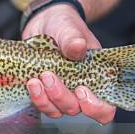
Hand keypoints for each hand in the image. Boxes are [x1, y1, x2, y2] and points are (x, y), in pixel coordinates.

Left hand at [22, 4, 115, 124]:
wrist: (44, 22)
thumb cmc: (64, 26)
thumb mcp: (69, 28)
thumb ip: (73, 38)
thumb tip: (78, 47)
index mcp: (97, 78)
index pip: (105, 107)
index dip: (95, 107)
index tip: (81, 90)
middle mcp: (80, 90)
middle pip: (75, 109)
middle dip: (61, 96)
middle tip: (48, 76)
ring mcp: (62, 93)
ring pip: (56, 111)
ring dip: (45, 100)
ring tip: (34, 81)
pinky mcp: (44, 93)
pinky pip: (41, 105)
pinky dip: (35, 98)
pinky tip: (29, 83)